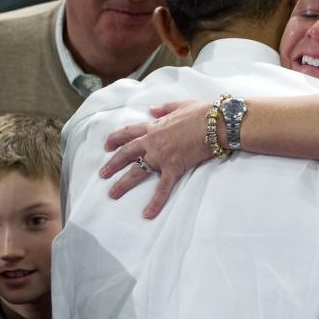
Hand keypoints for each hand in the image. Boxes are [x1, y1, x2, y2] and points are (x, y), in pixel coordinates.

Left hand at [99, 100, 213, 217]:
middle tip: (102, 174)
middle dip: (113, 164)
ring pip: (137, 171)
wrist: (216, 122)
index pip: (129, 132)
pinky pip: (163, 188)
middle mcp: (153, 142)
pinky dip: (155, 201)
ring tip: (113, 194)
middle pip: (126, 153)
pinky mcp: (174, 167)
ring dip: (123, 183)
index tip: (107, 145)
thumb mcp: (181, 104)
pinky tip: (148, 214)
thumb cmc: (202, 112)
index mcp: (154, 126)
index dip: (116, 138)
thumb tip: (152, 109)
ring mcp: (162, 156)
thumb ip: (164, 108)